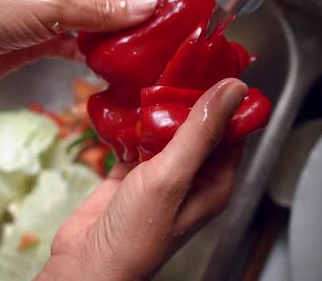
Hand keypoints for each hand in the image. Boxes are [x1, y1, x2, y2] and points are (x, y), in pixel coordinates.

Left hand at [0, 0, 156, 97]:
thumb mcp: (52, 6)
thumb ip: (101, 11)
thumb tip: (146, 5)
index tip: (163, 2)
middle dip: (131, 12)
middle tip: (159, 33)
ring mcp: (50, 16)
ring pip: (94, 24)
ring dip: (115, 37)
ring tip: (142, 52)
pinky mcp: (41, 43)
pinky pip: (77, 47)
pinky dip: (93, 56)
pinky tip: (110, 67)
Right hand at [35, 78, 247, 280]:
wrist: (87, 262)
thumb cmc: (138, 231)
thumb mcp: (174, 175)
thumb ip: (201, 131)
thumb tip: (234, 89)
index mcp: (214, 181)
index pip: (231, 132)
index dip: (226, 100)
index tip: (217, 65)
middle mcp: (191, 177)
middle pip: (196, 127)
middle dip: (188, 96)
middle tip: (178, 61)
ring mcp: (159, 175)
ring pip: (165, 131)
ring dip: (158, 107)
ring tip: (153, 71)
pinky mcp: (130, 174)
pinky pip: (136, 140)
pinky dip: (132, 123)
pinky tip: (125, 100)